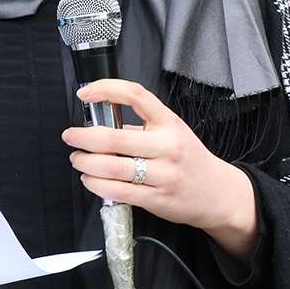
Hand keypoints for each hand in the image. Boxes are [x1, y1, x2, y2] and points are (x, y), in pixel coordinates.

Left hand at [64, 79, 258, 262]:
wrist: (218, 194)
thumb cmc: (189, 159)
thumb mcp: (172, 131)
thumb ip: (139, 126)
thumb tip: (99, 123)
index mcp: (169, 124)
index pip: (136, 96)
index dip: (106, 89)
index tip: (85, 93)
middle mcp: (167, 147)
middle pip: (113, 138)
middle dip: (82, 137)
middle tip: (71, 136)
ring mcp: (163, 174)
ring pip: (112, 167)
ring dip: (85, 162)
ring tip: (78, 159)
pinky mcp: (157, 199)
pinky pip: (118, 191)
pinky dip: (96, 184)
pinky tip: (90, 179)